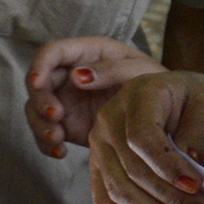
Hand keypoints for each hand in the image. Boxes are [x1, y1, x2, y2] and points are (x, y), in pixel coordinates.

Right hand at [27, 36, 164, 158]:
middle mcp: (70, 75)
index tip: (38, 82)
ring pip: (36, 110)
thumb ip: (111, 69)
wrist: (166, 116)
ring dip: (40, 124)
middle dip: (40, 99)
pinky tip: (61, 152)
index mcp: (87, 53)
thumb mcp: (141, 71)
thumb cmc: (156, 84)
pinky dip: (47, 144)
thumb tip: (76, 76)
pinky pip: (47, 134)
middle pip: (39, 83)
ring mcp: (67, 101)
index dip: (40, 64)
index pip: (52, 51)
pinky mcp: (68, 126)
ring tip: (57, 138)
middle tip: (56, 115)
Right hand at [87, 69, 203, 203]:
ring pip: (119, 191)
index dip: (168, 166)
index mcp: (137, 95)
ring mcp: (98, 146)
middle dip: (173, 200)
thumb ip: (202, 128)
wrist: (180, 108)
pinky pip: (104, 202)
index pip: (142, 137)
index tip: (197, 186)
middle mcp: (108, 119)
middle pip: (133, 170)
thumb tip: (193, 158)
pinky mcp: (97, 169)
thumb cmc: (195, 105)